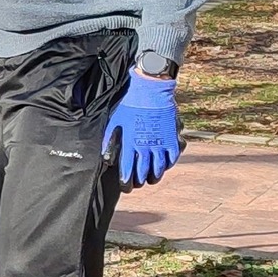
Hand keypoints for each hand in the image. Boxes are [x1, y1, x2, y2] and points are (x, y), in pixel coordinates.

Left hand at [103, 72, 179, 186]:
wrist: (150, 91)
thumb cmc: (129, 105)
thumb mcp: (114, 122)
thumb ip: (109, 141)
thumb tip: (105, 157)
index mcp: (130, 144)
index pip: (128, 170)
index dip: (126, 181)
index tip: (125, 186)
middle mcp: (145, 147)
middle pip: (143, 172)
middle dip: (139, 182)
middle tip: (137, 185)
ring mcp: (160, 143)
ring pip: (159, 168)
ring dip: (154, 176)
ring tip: (150, 180)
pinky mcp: (171, 138)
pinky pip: (172, 157)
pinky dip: (168, 164)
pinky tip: (164, 166)